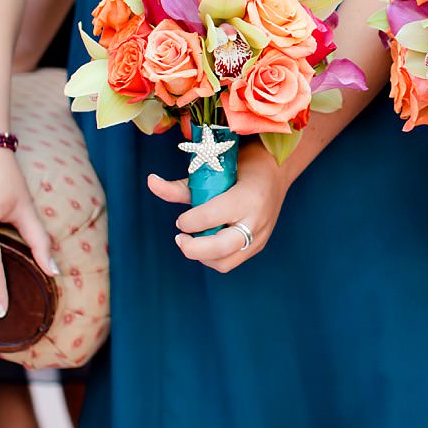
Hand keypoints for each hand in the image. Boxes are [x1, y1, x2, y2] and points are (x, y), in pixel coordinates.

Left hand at [148, 141, 289, 272]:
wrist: (277, 172)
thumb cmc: (244, 166)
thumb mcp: (216, 170)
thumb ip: (183, 185)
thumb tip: (151, 182)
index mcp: (247, 197)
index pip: (210, 217)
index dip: (189, 222)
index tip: (180, 219)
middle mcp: (256, 220)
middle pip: (219, 248)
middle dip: (192, 248)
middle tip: (180, 238)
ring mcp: (261, 236)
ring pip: (225, 262)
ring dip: (203, 256)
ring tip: (194, 241)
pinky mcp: (259, 245)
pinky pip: (232, 261)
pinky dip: (214, 256)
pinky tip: (207, 242)